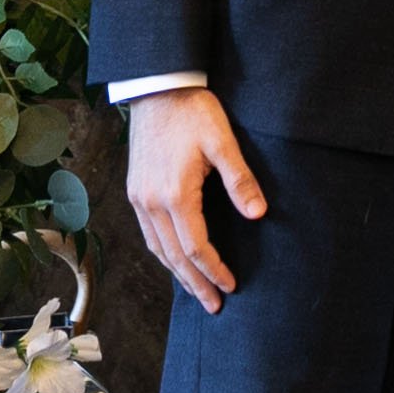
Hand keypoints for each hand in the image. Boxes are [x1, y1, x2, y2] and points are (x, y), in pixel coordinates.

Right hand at [126, 88, 266, 311]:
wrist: (157, 86)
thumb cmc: (193, 111)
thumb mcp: (223, 141)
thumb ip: (240, 180)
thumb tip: (259, 214)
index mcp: (175, 194)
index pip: (195, 246)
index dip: (214, 269)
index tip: (231, 286)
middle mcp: (150, 202)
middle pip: (173, 256)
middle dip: (195, 283)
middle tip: (214, 306)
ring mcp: (138, 197)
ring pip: (157, 248)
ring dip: (177, 273)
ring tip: (196, 291)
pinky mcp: (135, 189)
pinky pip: (148, 233)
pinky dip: (163, 253)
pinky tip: (175, 260)